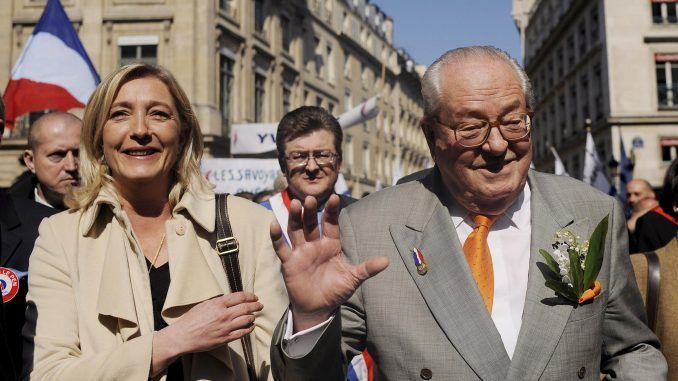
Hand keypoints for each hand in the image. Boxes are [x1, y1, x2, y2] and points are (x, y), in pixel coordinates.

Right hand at [152, 291, 262, 372]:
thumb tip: (232, 299)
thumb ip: (219, 302)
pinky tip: (251, 326)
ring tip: (254, 315)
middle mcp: (224, 314)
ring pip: (247, 320)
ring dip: (253, 317)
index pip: (240, 297)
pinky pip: (243, 333)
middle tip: (260, 305)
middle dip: (256, 306)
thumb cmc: (191, 319)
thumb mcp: (204, 304)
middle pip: (246, 307)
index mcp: (218, 304)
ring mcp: (225, 327)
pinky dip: (249, 328)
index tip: (255, 297)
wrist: (183, 336)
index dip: (250, 296)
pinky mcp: (225, 338)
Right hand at [270, 194, 388, 331]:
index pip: (331, 223)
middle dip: (310, 211)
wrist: (318, 309)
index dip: (332, 211)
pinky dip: (276, 237)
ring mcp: (301, 252)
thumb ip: (367, 268)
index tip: (334, 197)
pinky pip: (281, 247)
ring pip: (296, 230)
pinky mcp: (289, 262)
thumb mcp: (353, 279)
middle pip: (311, 223)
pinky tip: (274, 224)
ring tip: (294, 204)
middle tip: (310, 198)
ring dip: (294, 217)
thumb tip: (387, 261)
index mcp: (331, 245)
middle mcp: (315, 244)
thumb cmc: (336, 291)